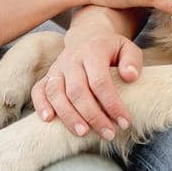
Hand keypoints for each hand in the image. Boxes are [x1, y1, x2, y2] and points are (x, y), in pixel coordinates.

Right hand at [34, 23, 142, 139]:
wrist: (88, 36)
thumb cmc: (111, 49)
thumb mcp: (127, 48)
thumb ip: (132, 61)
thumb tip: (130, 77)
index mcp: (93, 51)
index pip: (100, 81)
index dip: (112, 104)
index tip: (124, 122)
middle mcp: (71, 59)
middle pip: (77, 91)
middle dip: (93, 116)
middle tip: (108, 134)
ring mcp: (57, 68)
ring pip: (56, 93)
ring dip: (68, 116)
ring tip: (83, 133)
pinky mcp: (47, 76)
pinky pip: (38, 90)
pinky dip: (41, 105)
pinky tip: (49, 120)